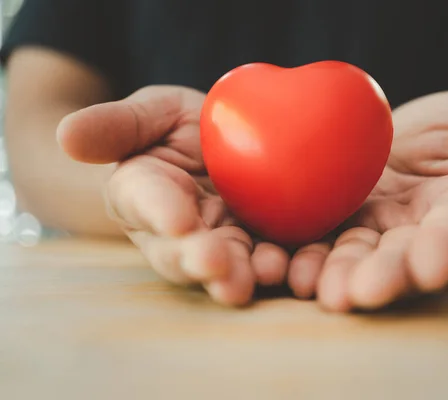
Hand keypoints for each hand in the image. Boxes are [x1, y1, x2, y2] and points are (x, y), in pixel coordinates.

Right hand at [58, 86, 292, 305]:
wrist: (231, 140)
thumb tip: (65, 136)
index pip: (144, 203)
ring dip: (242, 274)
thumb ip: (116, 125)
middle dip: (199, 260)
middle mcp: (180, 232)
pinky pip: (275, 259)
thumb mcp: (152, 113)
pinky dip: (288, 266)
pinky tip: (300, 269)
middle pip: (184, 252)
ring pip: (229, 265)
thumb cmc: (181, 126)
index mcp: (143, 195)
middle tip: (214, 264)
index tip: (177, 218)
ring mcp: (224, 242)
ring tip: (263, 272)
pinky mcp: (264, 245)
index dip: (159, 212)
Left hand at [292, 91, 447, 311]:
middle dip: (385, 276)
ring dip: (338, 277)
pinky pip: (312, 244)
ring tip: (325, 291)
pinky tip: (281, 265)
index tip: (435, 264)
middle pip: (400, 258)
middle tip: (365, 292)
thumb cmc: (443, 130)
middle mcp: (411, 235)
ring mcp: (367, 235)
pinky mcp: (327, 229)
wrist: (385, 135)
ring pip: (353, 259)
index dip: (447, 247)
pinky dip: (299, 257)